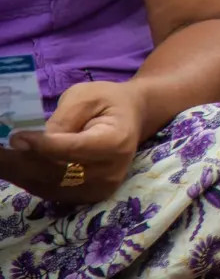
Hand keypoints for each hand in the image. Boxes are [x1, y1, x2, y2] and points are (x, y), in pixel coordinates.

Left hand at [6, 81, 143, 203]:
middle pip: (57, 173)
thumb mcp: (86, 97)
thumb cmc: (108, 102)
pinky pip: (51, 192)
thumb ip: (61, 119)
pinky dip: (28, 179)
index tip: (15, 137)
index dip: (42, 146)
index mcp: (116, 141)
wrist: (132, 118)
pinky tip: (12, 166)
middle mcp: (110, 172)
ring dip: (18, 173)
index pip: (74, 150)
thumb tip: (26, 141)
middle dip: (20, 163)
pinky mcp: (88, 197)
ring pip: (49, 186)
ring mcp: (100, 189)